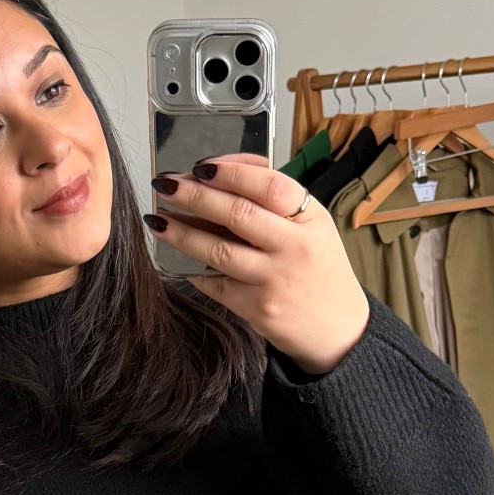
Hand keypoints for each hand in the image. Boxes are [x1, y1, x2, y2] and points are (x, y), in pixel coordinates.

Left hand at [146, 153, 369, 374]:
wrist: (337, 328)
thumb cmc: (318, 269)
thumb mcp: (313, 224)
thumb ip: (275, 197)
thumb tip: (225, 169)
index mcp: (311, 218)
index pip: (268, 185)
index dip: (231, 171)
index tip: (200, 166)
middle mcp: (294, 248)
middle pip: (237, 213)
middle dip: (194, 195)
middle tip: (165, 185)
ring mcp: (274, 280)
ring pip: (218, 250)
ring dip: (181, 232)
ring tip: (156, 220)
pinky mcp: (256, 308)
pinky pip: (215, 283)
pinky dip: (193, 268)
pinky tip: (175, 257)